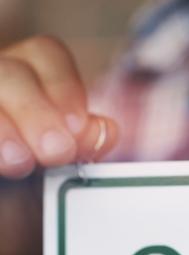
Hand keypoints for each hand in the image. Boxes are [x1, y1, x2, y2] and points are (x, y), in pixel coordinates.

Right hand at [0, 36, 118, 178]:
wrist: (12, 195)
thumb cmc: (36, 175)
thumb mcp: (63, 158)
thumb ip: (84, 142)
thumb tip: (105, 130)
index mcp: (30, 74)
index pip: (46, 54)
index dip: (64, 87)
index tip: (78, 126)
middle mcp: (0, 77)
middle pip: (11, 73)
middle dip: (37, 113)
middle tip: (57, 152)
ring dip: (4, 129)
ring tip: (21, 163)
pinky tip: (2, 164)